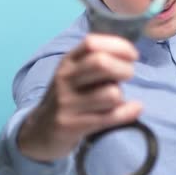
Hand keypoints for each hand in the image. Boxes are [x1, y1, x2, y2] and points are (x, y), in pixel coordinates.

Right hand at [16, 34, 141, 161]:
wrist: (41, 131)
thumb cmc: (68, 97)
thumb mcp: (74, 74)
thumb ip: (96, 61)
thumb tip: (129, 54)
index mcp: (67, 61)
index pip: (92, 43)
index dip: (118, 46)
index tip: (133, 55)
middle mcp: (65, 78)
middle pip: (101, 63)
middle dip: (124, 68)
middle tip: (128, 76)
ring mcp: (67, 103)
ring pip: (110, 93)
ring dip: (121, 95)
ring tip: (116, 99)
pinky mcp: (72, 125)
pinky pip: (109, 117)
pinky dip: (128, 112)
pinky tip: (134, 108)